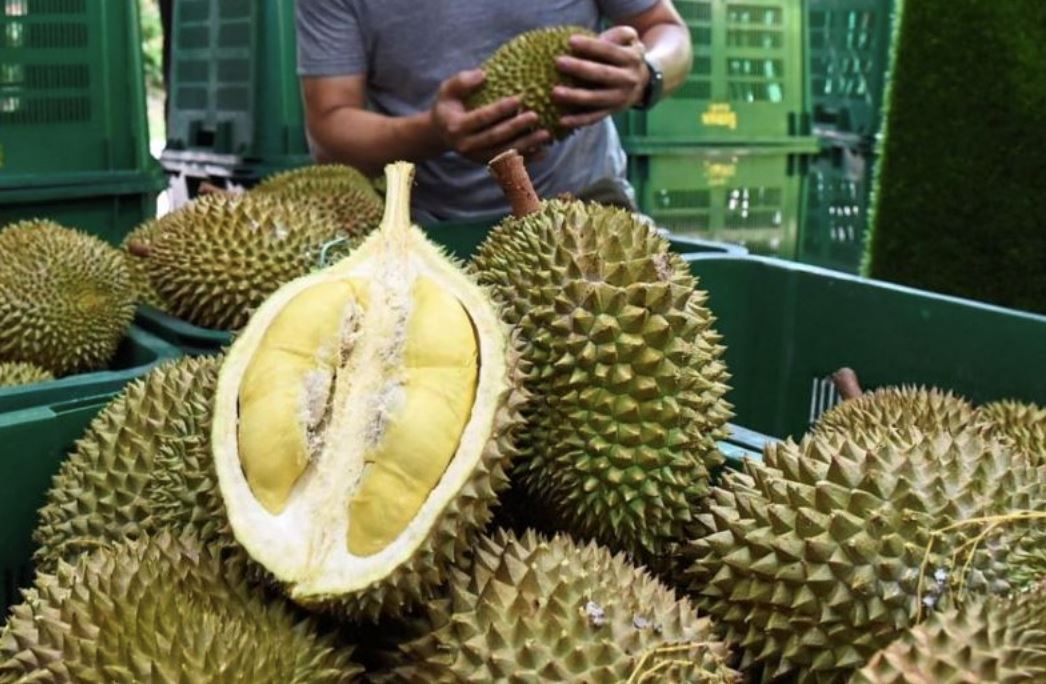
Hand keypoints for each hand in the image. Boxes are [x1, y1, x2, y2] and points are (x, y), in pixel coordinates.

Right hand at [431, 69, 550, 163]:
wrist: (441, 133)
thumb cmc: (448, 106)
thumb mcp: (447, 90)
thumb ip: (462, 81)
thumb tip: (483, 74)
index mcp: (456, 127)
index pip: (481, 118)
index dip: (500, 109)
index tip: (519, 99)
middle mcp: (466, 146)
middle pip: (495, 137)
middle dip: (516, 127)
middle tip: (536, 116)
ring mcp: (477, 157)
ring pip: (504, 152)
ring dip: (526, 145)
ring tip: (546, 134)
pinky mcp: (486, 163)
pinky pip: (509, 163)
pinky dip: (527, 159)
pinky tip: (543, 151)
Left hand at [552, 26, 650, 129]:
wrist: (644, 81)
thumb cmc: (626, 54)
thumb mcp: (630, 40)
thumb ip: (618, 35)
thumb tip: (600, 37)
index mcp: (631, 59)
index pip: (610, 50)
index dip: (591, 46)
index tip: (570, 41)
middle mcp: (628, 80)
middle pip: (603, 74)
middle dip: (580, 69)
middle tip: (558, 62)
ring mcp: (620, 99)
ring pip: (597, 99)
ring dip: (576, 96)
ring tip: (555, 92)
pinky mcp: (612, 112)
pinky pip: (594, 118)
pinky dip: (578, 120)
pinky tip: (561, 120)